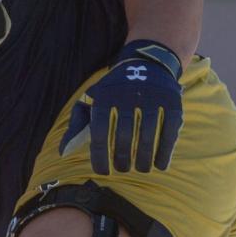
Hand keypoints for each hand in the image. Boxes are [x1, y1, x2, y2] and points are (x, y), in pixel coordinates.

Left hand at [59, 40, 183, 173]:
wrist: (146, 65)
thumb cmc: (112, 92)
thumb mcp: (91, 101)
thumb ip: (77, 126)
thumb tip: (63, 152)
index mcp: (105, 96)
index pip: (100, 133)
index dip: (100, 156)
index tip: (102, 172)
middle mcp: (128, 96)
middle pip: (125, 137)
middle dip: (122, 159)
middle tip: (122, 169)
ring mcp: (152, 98)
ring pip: (148, 137)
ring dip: (144, 159)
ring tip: (140, 169)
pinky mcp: (172, 103)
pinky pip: (169, 133)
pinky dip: (165, 152)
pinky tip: (159, 164)